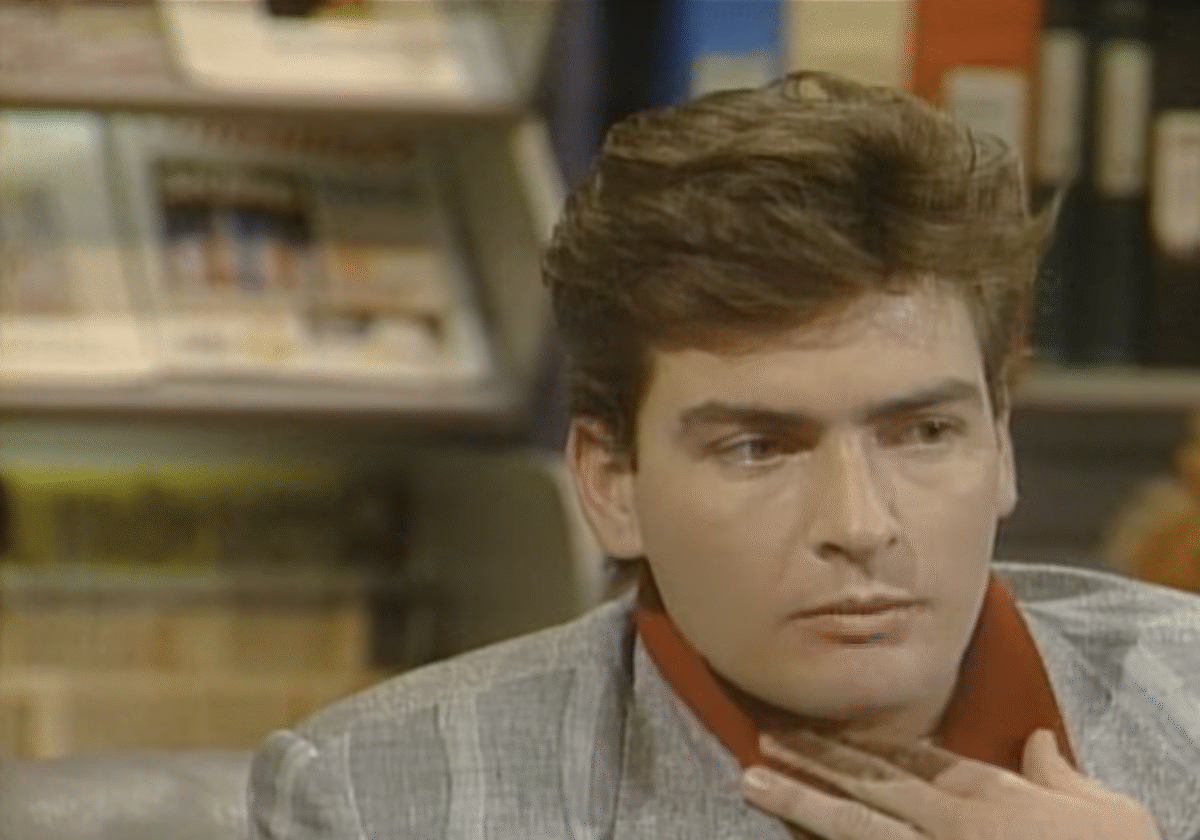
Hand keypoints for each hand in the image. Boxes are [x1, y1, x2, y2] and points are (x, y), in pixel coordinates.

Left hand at [740, 729, 1161, 839]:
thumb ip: (1056, 770)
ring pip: (852, 826)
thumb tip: (1038, 741)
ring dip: (799, 801)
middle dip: (811, 760)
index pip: (909, 757)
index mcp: (985, 795)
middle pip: (866, 783)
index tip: (819, 722)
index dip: (859, 739)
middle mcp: (949, 824)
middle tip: (762, 738)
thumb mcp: (1102, 807)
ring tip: (751, 779)